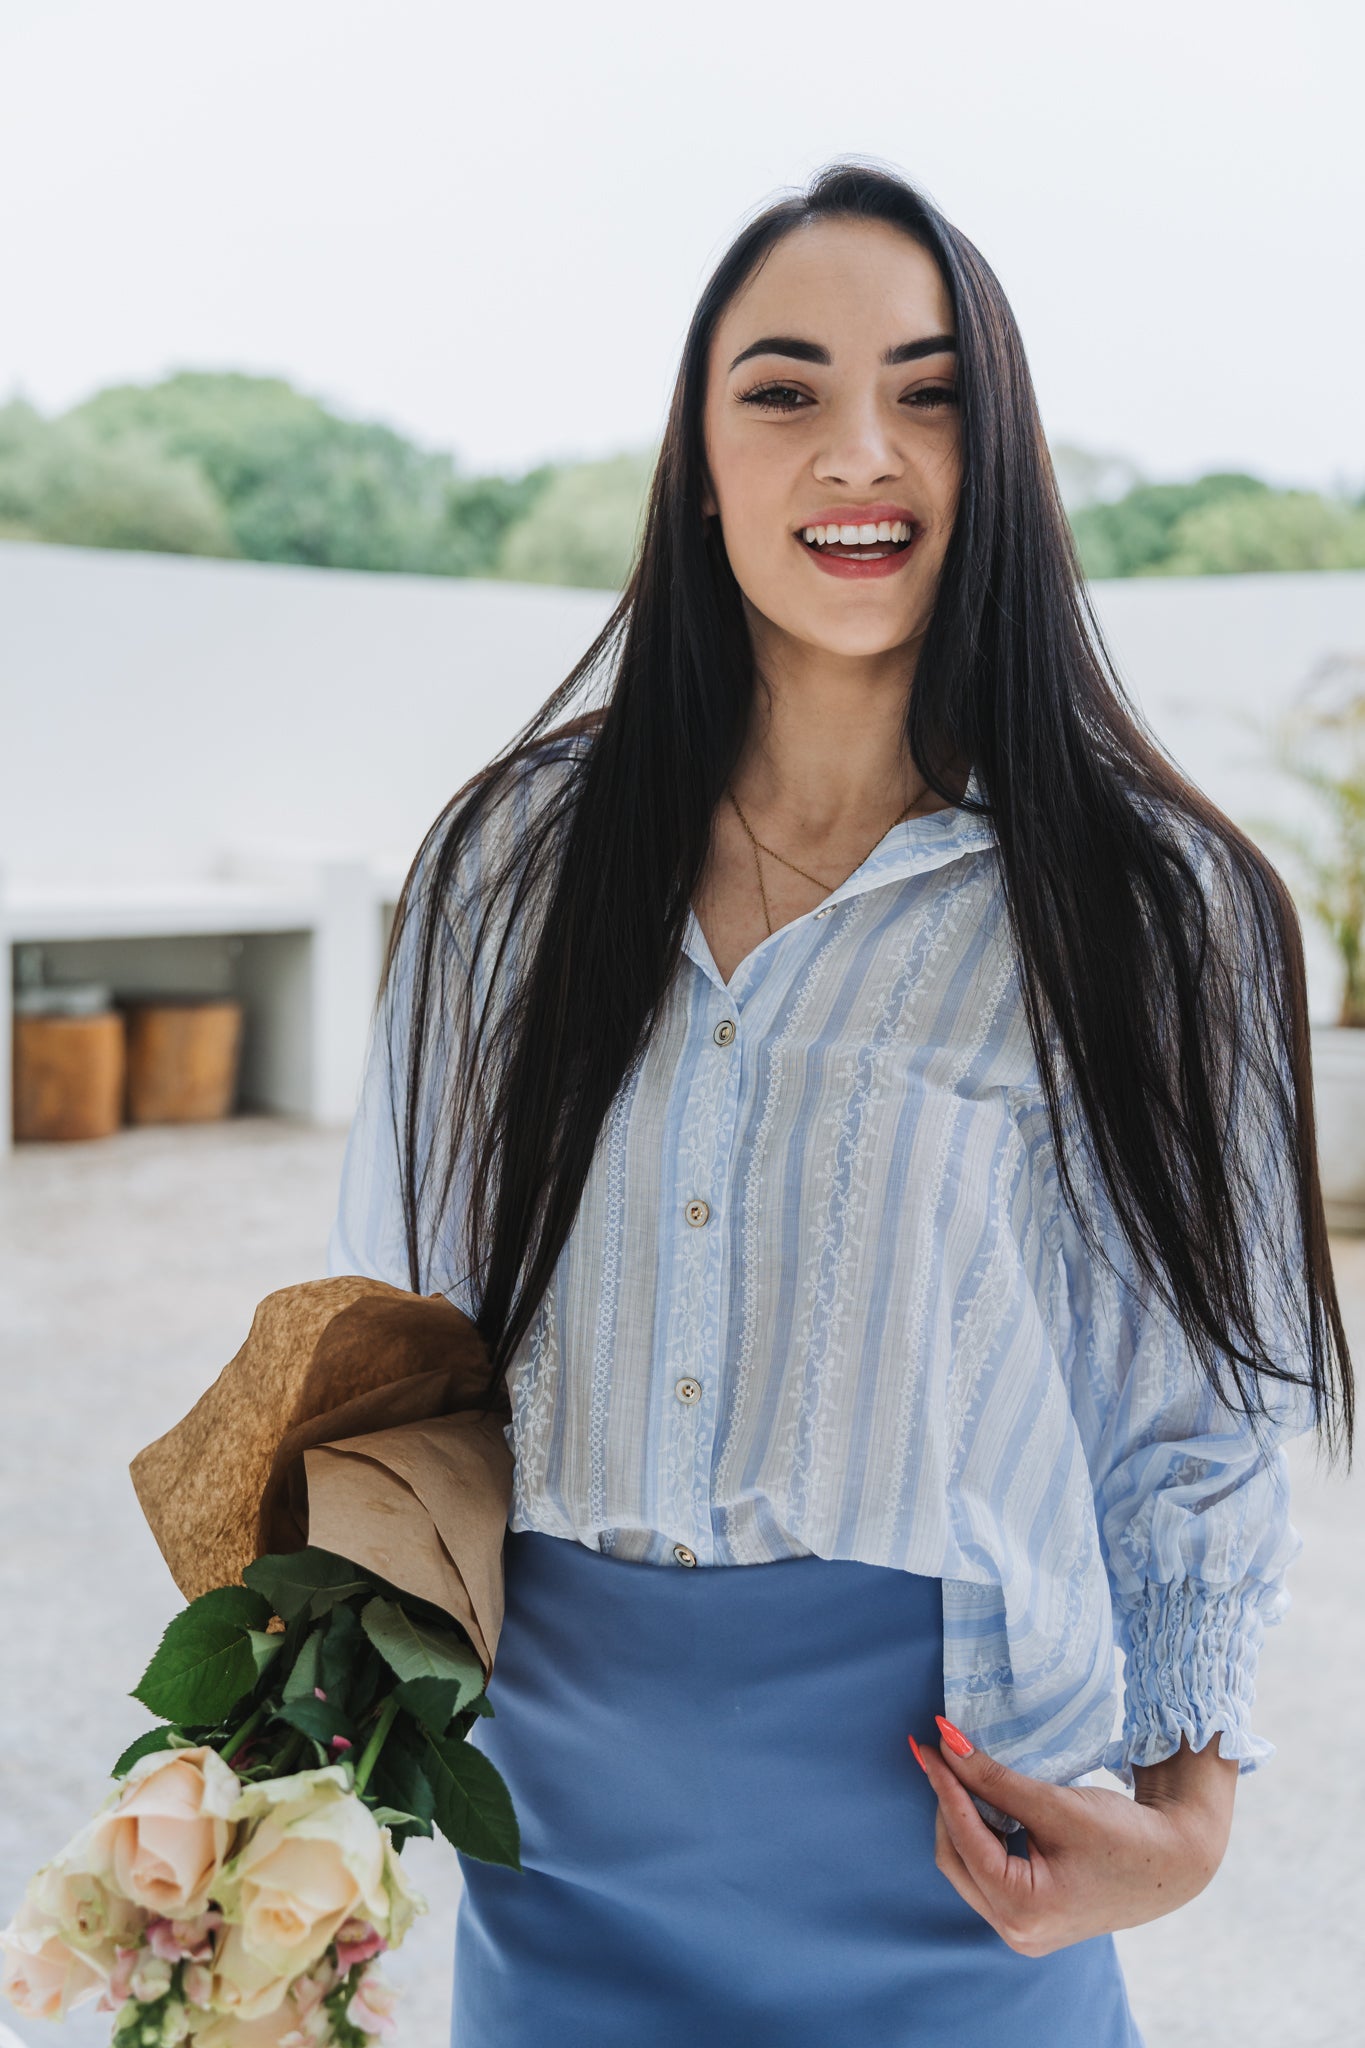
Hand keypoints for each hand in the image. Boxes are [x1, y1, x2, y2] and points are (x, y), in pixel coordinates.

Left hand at [909, 1716, 1238, 1956]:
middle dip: (948, 1804)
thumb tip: (947, 1744)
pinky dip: (981, 1835)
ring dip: (961, 1818)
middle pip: (957, 1858)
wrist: (1177, 1860)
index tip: (929, 1743)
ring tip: (958, 1771)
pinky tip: (982, 1801)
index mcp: (1024, 1911)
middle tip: (941, 1753)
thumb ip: (994, 1780)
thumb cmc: (1125, 1834)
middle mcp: (1017, 1932)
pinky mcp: (1032, 1917)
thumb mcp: (1054, 1805)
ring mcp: (1023, 1930)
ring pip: (968, 1866)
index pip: (965, 1839)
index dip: (945, 1786)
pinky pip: (988, 1873)